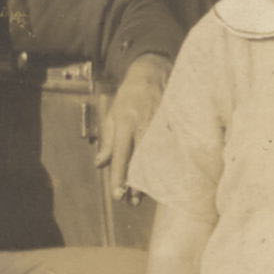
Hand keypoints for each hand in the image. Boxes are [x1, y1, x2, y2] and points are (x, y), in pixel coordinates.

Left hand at [99, 57, 170, 196]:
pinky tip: (167, 176)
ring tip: (148, 194)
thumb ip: (107, 140)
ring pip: (156, 157)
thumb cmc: (129, 95)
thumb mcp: (112, 114)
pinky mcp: (173, 123)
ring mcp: (160, 125)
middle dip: (137, 183)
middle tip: (133, 201)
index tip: (117, 194)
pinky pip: (170, 147)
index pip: (120, 156)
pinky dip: (168, 163)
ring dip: (152, 177)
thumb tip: (100, 163)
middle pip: (140, 161)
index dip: (119, 176)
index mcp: (125, 124)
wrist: (152, 72)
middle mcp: (143, 126)